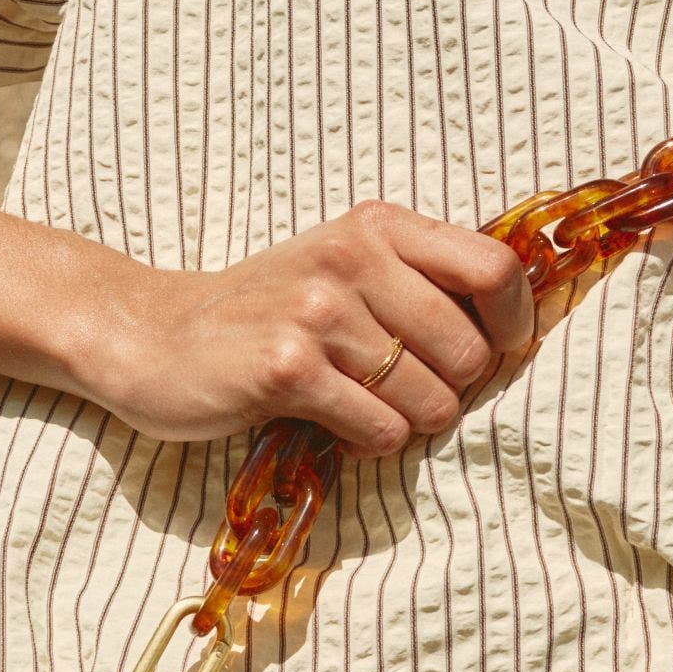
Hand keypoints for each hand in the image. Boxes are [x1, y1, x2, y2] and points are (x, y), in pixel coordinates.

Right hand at [73, 203, 534, 452]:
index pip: (495, 268)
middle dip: (450, 390)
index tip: (499, 352)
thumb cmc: (267, 310)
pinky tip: (334, 428)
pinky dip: (370, 445)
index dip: (514, 323)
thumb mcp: (344, 267)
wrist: (153, 336)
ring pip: (431, 399)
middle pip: (469, 351)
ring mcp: (318, 312)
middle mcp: (351, 257)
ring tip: (361, 408)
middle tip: (404, 393)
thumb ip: (420, 280)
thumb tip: (519, 325)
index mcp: (377, 226)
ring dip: (407, 422)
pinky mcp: (288, 369)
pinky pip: (383, 429)